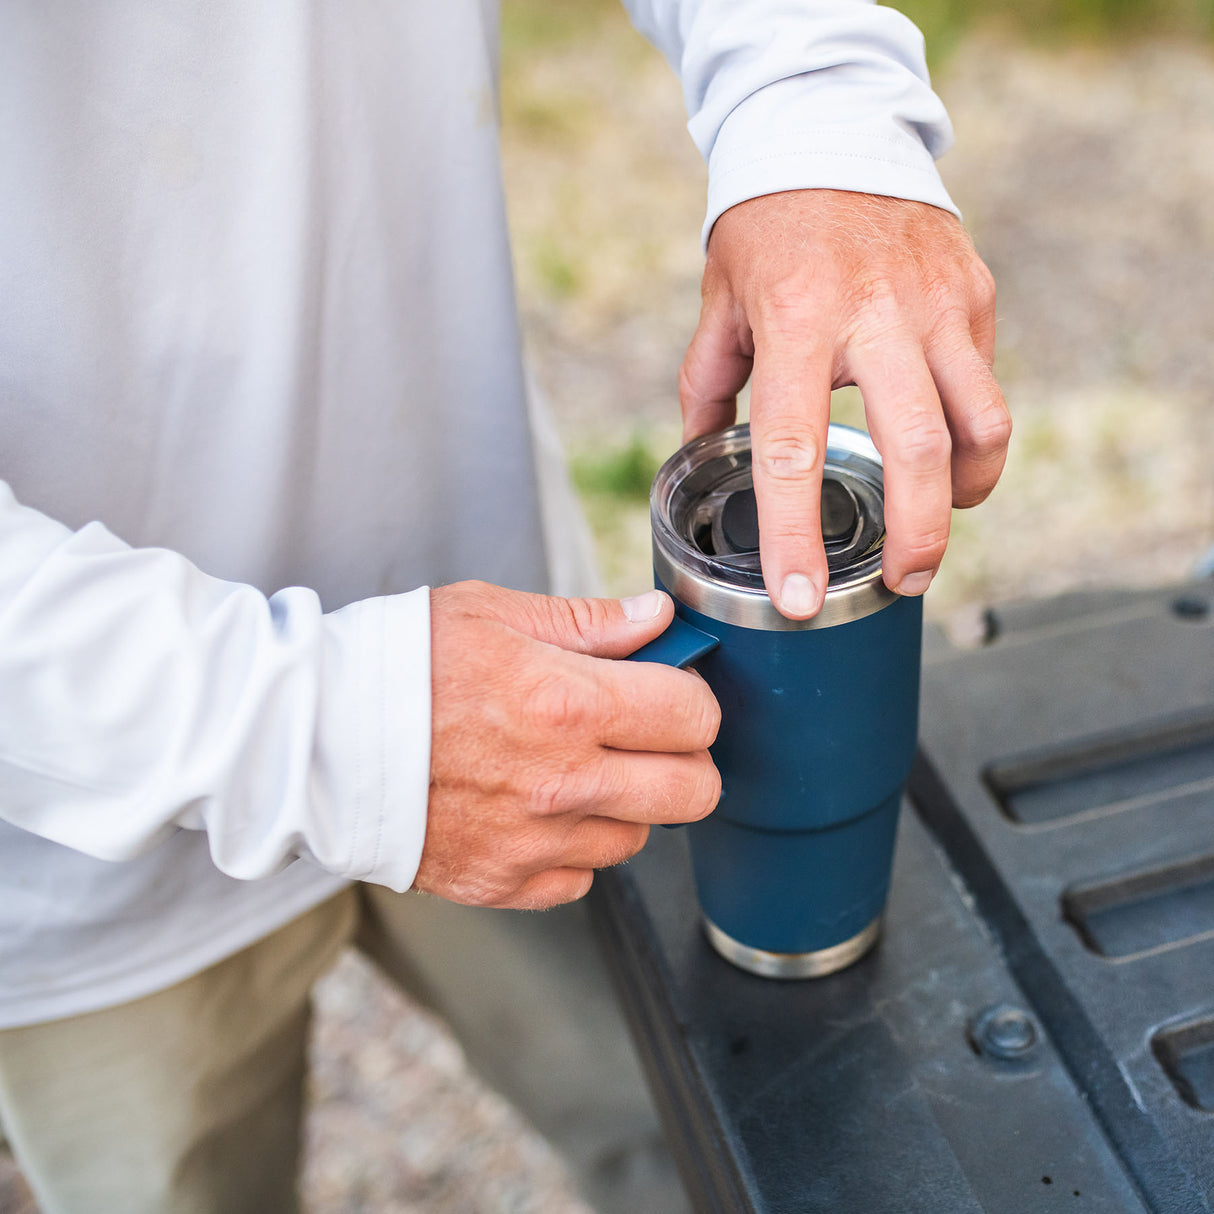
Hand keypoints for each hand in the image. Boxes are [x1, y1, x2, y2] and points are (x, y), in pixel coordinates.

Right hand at [418, 582, 720, 909]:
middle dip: (686, 760)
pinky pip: (580, 880)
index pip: (693, 714)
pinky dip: (573, 849)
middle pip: (694, 792)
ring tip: (575, 769)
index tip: (669, 690)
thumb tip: (657, 620)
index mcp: (566, 702)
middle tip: (648, 737)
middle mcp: (562, 782)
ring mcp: (534, 841)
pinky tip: (537, 811)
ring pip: (638, 838)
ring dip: (625, 805)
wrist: (313, 740)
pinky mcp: (502, 882)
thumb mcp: (492, 614)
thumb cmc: (398, 666)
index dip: (692, 698)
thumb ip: (588, 622)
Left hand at [679, 189, 1010, 617]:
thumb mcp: (720, 304)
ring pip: (979, 423)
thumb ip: (709, 385)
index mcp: (797, 322)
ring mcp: (938, 303)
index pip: (791, 448)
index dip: (794, 534)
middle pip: (917, 449)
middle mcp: (876, 314)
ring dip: (964, 496)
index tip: (800, 598)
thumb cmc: (766, 228)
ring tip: (933, 534)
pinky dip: (973, 440)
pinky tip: (946, 462)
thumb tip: (698, 456)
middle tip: (901, 586)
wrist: (833, 133)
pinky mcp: (975, 295)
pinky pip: (985, 386)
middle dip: (915, 536)